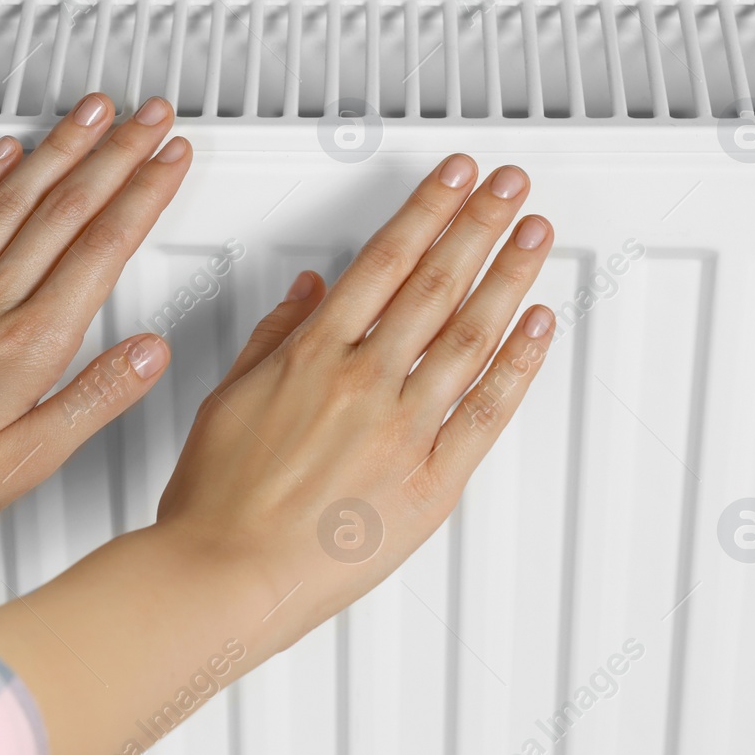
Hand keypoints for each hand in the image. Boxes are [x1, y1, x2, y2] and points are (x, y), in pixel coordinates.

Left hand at [0, 92, 190, 549]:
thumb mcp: (26, 462)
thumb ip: (94, 399)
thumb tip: (148, 354)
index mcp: (28, 344)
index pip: (103, 248)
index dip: (145, 193)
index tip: (172, 157)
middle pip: (66, 206)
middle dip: (117, 152)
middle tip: (150, 115)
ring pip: (13, 196)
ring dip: (59, 146)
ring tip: (92, 111)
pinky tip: (1, 153)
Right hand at [157, 153, 554, 643]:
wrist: (225, 575)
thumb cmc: (216, 503)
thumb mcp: (227, 398)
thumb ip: (274, 337)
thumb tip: (310, 291)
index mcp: (312, 355)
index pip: (385, 260)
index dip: (428, 210)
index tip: (456, 179)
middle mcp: (364, 381)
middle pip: (437, 282)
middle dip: (480, 223)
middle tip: (511, 186)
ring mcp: (403, 428)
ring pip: (471, 334)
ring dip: (510, 275)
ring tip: (535, 234)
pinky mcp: (431, 480)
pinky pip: (486, 410)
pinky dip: (518, 362)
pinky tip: (538, 324)